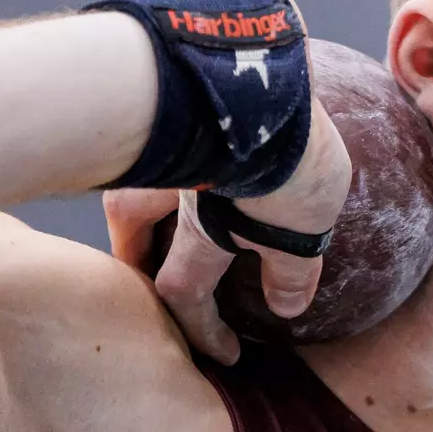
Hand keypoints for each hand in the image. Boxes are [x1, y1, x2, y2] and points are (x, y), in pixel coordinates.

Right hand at [104, 91, 351, 363]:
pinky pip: (168, 126)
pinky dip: (173, 143)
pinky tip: (197, 138)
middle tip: (147, 265)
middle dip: (137, 250)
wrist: (261, 77)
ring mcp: (174, 138)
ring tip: (160, 201)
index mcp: (201, 230)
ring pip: (137, 172)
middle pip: (131, 225)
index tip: (223, 353)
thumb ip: (291, 267)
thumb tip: (286, 308)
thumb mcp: (301, 224)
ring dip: (146, 192)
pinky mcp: (185, 94)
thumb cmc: (283, 157)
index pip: (184, 292)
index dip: (201, 328)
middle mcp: (171, 187)